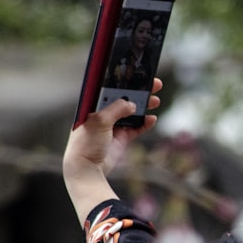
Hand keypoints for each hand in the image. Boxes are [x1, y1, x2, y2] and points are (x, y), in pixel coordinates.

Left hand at [63, 78, 162, 224]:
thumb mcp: (100, 121)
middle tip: (155, 85)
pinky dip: (145, 123)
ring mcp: (113, 126)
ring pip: (133, 111)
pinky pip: (137, 127)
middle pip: (124, 98)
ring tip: (156, 101)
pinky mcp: (121, 138)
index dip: (124, 80)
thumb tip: (133, 104)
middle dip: (139, 91)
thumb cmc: (86, 143)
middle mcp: (103, 114)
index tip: (138, 73)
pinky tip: (153, 119)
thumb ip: (117, 109)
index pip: (110, 87)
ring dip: (145, 106)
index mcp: (93, 106)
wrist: (87, 169)